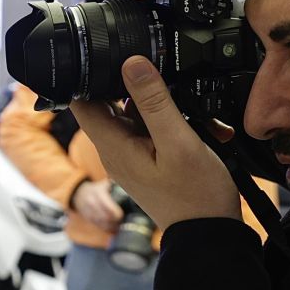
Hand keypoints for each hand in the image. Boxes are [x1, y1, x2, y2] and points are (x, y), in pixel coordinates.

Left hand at [70, 57, 240, 231]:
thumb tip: (131, 63)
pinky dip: (173, 122)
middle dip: (134, 85)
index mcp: (112, 144)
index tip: (110, 54)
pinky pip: (152, 129)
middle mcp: (115, 150)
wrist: (209, 234)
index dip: (88, 75)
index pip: (80, 101)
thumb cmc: (195, 195)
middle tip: (163, 77)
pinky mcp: (148, 159)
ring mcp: (131, 155)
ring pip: (135, 113)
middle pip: (109, 102)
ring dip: (161, 104)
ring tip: (190, 110)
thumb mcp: (178, 142)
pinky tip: (200, 126)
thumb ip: (154, 102)